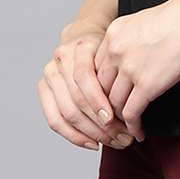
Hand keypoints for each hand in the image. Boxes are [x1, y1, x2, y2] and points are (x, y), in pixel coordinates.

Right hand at [37, 20, 135, 151]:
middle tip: (123, 137)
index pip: (84, 77)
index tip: (115, 120)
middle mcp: (61, 59)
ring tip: (113, 142)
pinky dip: (74, 136)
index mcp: (80, 46)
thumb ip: (120, 71)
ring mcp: (50, 74)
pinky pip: (55, 120)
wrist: (82, 35)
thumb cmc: (105, 47)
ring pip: (67, 113)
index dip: (98, 101)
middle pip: (76, 99)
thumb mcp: (116, 51)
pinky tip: (93, 143)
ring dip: (91, 133)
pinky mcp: (43, 89)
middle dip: (101, 124)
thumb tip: (136, 105)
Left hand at [93, 0, 179, 141]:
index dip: (100, 89)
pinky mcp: (147, 84)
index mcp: (112, 33)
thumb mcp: (142, 21)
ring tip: (126, 130)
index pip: (95, 70)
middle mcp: (115, 50)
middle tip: (114, 121)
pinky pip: (131, 113)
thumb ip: (129, 40)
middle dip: (106, 108)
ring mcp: (129, 68)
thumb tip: (130, 59)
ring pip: (113, 105)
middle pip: (100, 89)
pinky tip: (139, 132)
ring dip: (119, 121)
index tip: (108, 101)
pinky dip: (133, 127)